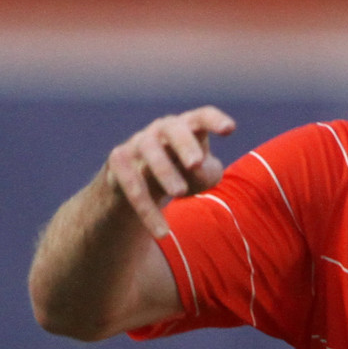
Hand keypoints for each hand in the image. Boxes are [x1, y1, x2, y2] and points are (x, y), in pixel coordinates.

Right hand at [105, 107, 235, 236]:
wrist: (136, 189)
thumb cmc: (180, 174)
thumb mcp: (200, 177)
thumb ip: (206, 173)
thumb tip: (198, 169)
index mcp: (186, 128)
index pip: (201, 117)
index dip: (214, 120)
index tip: (230, 129)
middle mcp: (161, 130)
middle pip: (173, 128)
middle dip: (184, 143)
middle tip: (196, 164)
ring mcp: (137, 143)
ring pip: (149, 149)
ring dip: (164, 170)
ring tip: (180, 194)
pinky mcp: (118, 163)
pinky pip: (131, 182)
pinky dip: (146, 207)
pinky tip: (162, 231)